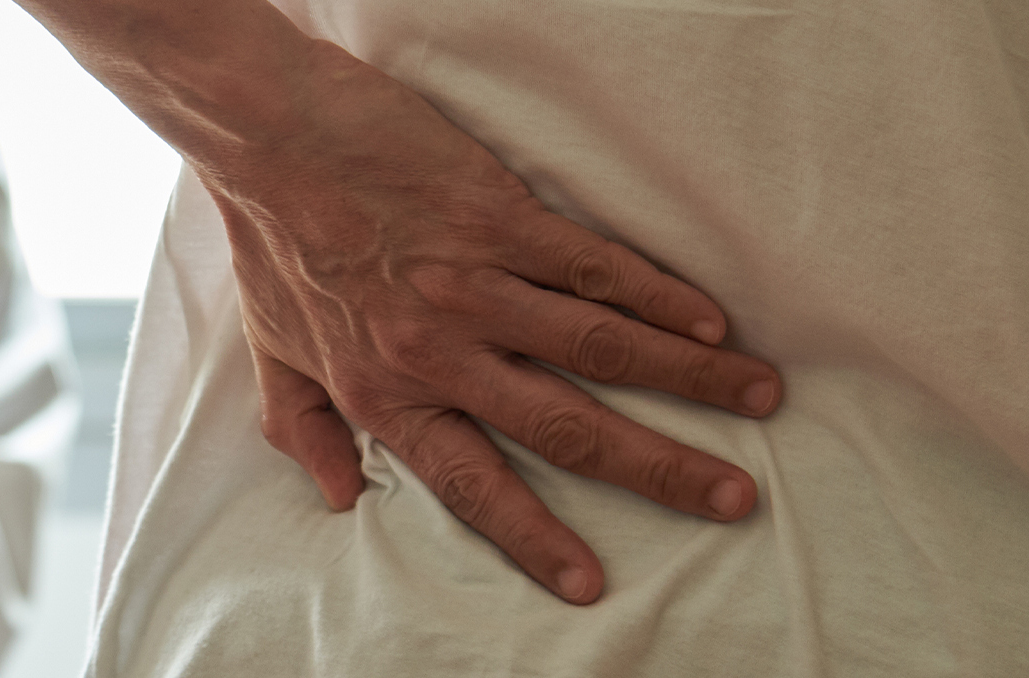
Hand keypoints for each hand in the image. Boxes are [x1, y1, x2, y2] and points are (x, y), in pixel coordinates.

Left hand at [212, 42, 782, 603]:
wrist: (269, 137)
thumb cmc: (271, 243)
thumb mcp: (271, 352)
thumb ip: (304, 428)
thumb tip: (336, 496)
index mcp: (384, 394)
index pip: (469, 485)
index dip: (532, 537)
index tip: (589, 583)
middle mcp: (436, 352)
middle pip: (564, 427)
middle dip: (655, 469)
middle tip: (729, 499)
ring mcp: (473, 284)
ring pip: (599, 344)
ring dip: (688, 375)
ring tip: (758, 398)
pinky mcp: (497, 218)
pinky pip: (592, 265)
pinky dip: (657, 293)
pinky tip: (710, 319)